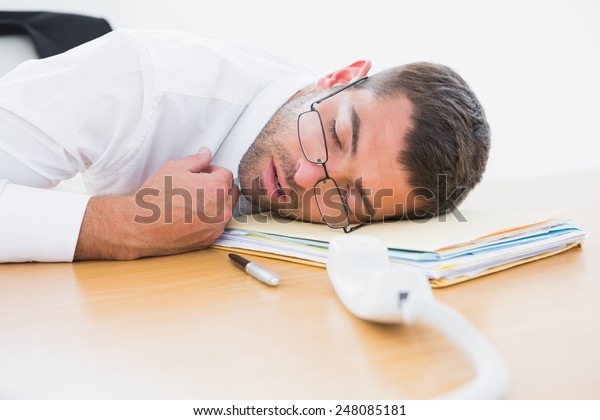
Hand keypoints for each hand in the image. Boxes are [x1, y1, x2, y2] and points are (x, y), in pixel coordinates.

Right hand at [75, 148, 238, 259]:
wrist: (141, 226)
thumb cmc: (155, 198)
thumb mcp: (174, 168)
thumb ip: (196, 159)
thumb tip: (206, 153)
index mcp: (216, 188)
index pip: (227, 174)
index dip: (213, 171)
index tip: (203, 173)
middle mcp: (221, 209)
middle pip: (231, 192)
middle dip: (219, 186)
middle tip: (199, 186)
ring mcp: (217, 226)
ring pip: (225, 209)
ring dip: (216, 203)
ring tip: (193, 201)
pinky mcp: (210, 239)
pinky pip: (217, 225)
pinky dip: (209, 219)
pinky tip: (191, 215)